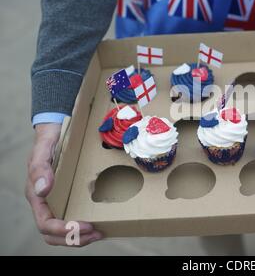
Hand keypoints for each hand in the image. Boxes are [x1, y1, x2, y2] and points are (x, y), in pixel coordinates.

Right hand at [26, 123, 101, 245]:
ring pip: (64, 231)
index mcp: (36, 196)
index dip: (64, 230)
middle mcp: (46, 204)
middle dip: (74, 239)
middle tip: (96, 234)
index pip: (45, 224)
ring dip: (81, 237)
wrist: (55, 132)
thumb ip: (40, 168)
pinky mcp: (68, 199)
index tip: (85, 226)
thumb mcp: (43, 150)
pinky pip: (73, 218)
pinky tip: (101, 222)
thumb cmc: (48, 142)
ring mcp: (56, 203)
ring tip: (100, 233)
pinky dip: (85, 226)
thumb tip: (43, 190)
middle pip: (53, 235)